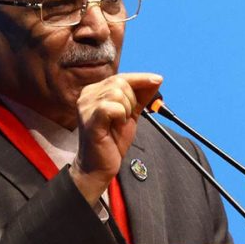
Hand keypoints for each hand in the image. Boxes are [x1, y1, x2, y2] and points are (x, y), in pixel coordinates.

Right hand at [69, 73, 162, 203]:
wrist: (99, 166)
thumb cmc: (111, 140)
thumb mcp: (130, 114)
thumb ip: (140, 96)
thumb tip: (156, 79)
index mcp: (94, 91)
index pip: (121, 77)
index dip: (140, 79)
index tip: (157, 79)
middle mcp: (87, 95)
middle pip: (120, 83)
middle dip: (132, 100)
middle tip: (126, 117)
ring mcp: (86, 106)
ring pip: (117, 94)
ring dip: (126, 110)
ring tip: (119, 123)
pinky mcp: (90, 119)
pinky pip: (113, 107)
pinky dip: (121, 116)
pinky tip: (116, 125)